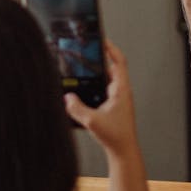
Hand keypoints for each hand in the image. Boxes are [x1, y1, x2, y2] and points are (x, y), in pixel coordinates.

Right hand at [64, 40, 137, 155]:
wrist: (123, 151)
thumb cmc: (116, 136)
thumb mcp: (92, 120)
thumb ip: (77, 108)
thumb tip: (67, 97)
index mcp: (121, 90)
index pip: (119, 61)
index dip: (110, 48)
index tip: (101, 39)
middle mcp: (121, 92)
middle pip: (110, 69)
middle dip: (98, 61)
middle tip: (86, 53)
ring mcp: (118, 99)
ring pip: (105, 81)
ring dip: (95, 76)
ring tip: (81, 72)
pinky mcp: (113, 107)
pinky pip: (103, 92)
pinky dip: (94, 89)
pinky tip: (82, 94)